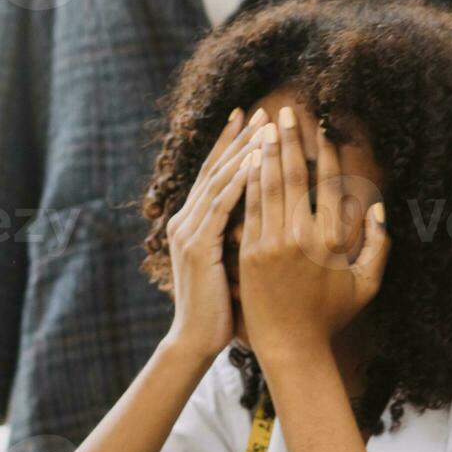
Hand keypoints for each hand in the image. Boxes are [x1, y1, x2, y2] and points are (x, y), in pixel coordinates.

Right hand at [162, 107, 267, 359]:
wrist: (196, 339)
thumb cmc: (219, 307)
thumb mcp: (229, 262)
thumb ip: (238, 235)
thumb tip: (266, 213)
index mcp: (193, 223)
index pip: (213, 174)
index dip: (231, 145)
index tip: (251, 119)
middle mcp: (186, 220)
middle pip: (215, 168)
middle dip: (240, 139)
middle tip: (263, 112)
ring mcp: (189, 232)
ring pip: (219, 181)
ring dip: (244, 152)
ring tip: (266, 128)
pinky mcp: (198, 247)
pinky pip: (220, 206)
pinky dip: (238, 182)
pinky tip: (256, 163)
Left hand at [237, 105, 389, 363]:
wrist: (291, 346)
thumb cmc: (331, 316)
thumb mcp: (367, 285)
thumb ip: (377, 246)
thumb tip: (378, 210)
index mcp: (334, 241)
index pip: (329, 185)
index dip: (326, 153)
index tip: (323, 129)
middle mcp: (303, 237)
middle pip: (296, 176)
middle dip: (290, 140)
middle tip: (284, 113)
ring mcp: (273, 243)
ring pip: (269, 186)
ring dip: (266, 152)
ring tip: (263, 125)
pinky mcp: (249, 252)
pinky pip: (249, 208)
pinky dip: (249, 181)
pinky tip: (247, 160)